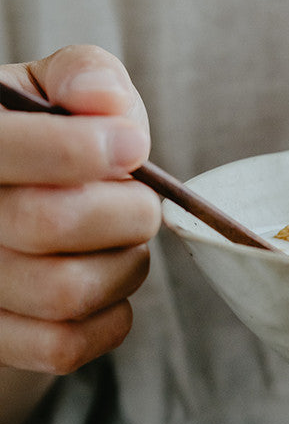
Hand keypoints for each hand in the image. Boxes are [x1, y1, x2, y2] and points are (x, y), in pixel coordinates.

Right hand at [0, 45, 160, 379]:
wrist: (21, 211)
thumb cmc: (51, 141)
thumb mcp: (58, 92)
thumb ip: (83, 76)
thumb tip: (105, 101)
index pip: (2, 150)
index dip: (78, 149)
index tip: (132, 148)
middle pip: (50, 223)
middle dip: (127, 210)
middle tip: (139, 201)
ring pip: (66, 291)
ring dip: (124, 265)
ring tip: (121, 243)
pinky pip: (64, 347)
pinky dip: (111, 318)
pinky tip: (109, 285)